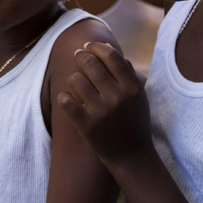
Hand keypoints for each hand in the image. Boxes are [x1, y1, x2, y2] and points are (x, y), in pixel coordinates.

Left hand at [57, 41, 152, 165]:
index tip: (88, 46)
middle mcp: (117, 98)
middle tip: (78, 56)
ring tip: (76, 80)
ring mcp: (101, 112)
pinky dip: (64, 96)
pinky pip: (66, 101)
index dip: (96, 47)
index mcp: (133, 88)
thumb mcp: (138, 95)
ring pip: (75, 80)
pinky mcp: (87, 126)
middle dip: (81, 56)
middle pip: (90, 64)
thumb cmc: (134, 121)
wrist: (132, 156)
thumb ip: (125, 70)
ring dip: (73, 77)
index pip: (111, 56)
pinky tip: (68, 97)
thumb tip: (106, 46)